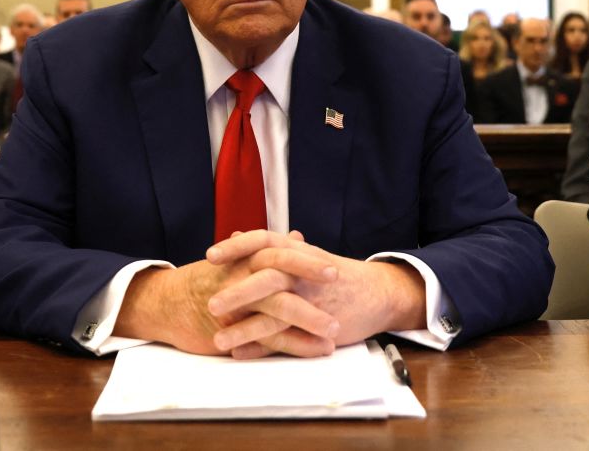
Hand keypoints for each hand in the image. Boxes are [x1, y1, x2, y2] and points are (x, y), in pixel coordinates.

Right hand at [114, 232, 339, 356]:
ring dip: (309, 318)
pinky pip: (269, 336)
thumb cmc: (208, 282)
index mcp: (244, 258)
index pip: (278, 251)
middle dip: (309, 274)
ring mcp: (236, 303)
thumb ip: (269, 251)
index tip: (334, 266)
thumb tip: (297, 236)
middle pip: (279, 270)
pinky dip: (296, 344)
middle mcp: (240, 275)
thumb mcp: (238, 261)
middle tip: (337, 280)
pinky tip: (317, 349)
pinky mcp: (233, 328)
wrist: (167, 305)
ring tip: (334, 329)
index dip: (306, 258)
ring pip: (278, 306)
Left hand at [206, 231, 426, 358]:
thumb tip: (236, 235)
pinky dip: (262, 347)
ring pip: (276, 313)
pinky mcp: (319, 326)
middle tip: (210, 304)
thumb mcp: (303, 254)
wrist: (377, 293)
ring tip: (219, 338)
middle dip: (239, 291)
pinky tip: (240, 352)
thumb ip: (269, 248)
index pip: (263, 241)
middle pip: (268, 277)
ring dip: (246, 327)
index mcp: (296, 252)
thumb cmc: (334, 273)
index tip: (211, 256)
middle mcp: (303, 272)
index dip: (237, 248)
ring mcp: (312, 300)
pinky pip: (287, 338)